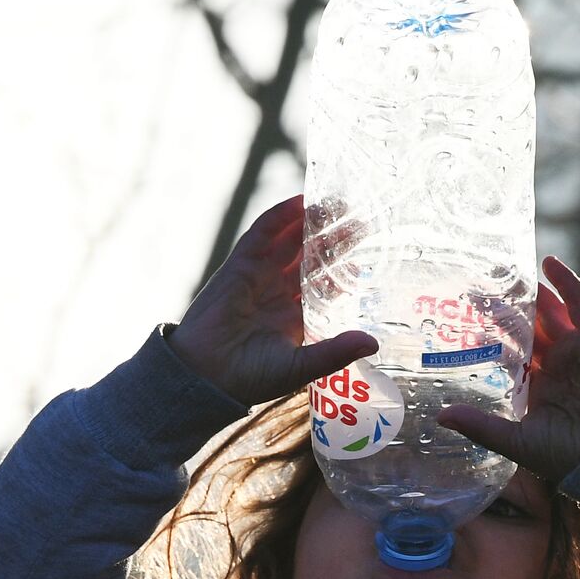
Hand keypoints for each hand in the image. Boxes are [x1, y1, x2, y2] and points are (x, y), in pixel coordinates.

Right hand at [168, 194, 377, 406]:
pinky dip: (280, 216)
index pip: (326, 284)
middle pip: (312, 257)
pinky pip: (262, 234)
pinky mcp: (240, 264)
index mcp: (296, 315)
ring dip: (313, 222)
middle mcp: (280, 291)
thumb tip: (373, 344)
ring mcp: (260, 275)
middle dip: (335, 240)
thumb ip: (335, 352)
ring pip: (291, 240)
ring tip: (339, 205)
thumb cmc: (250, 377)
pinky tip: (301, 201)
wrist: (206, 375)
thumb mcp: (300, 367)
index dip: (345, 268)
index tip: (371, 254)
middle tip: (362, 222)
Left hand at [436, 255, 579, 483]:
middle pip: (527, 327)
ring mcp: (575, 351)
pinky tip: (548, 263)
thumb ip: (479, 425)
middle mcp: (555, 365)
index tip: (462, 319)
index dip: (489, 336)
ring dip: (530, 292)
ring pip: (549, 313)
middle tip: (476, 289)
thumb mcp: (512, 440)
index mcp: (537, 385)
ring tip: (506, 271)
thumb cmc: (564, 454)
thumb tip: (440, 417)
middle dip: (505, 309)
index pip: (510, 352)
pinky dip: (567, 284)